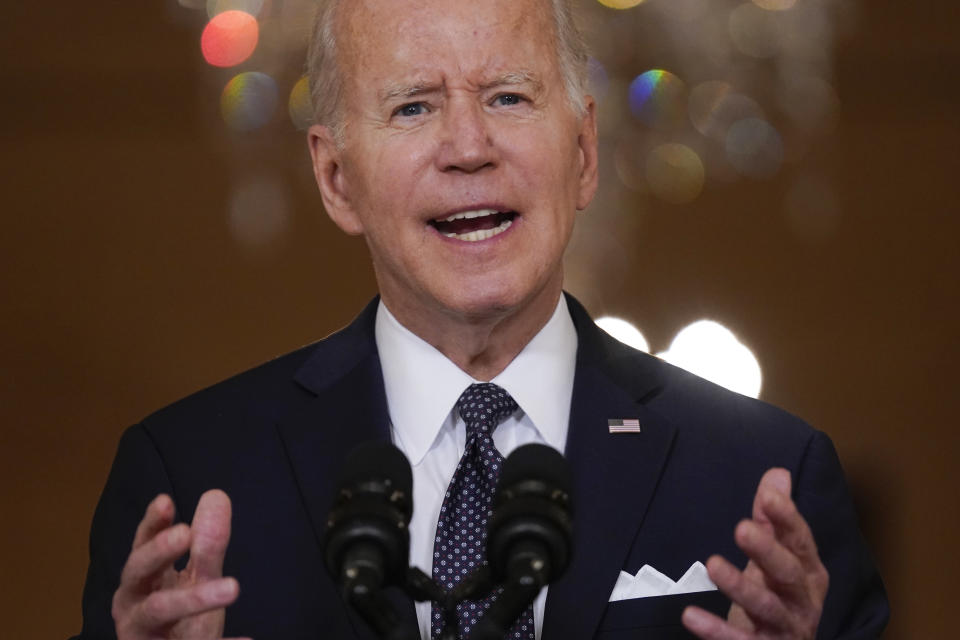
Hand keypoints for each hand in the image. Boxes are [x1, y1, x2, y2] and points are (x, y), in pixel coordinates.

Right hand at [111, 490, 248, 639]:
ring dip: (194, 598)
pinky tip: (246, 639)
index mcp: (142, 578)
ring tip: (232, 587)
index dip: (153, 523)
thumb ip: (206, 543)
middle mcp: (132, 603)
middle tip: (184, 533)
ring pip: (158, 611)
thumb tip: (216, 495)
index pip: (143, 543)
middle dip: (158, 551)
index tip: (166, 501)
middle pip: (138, 572)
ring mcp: (141, 633)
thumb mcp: (196, 579)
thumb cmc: (179, 620)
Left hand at [681, 468, 828, 639]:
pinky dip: (716, 631)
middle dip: (767, 550)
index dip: (788, 519)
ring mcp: (785, 627)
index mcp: (808, 572)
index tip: (769, 497)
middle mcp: (802, 600)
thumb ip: (772, 518)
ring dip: (740, 587)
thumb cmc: (778, 596)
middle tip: (741, 528)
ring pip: (765, 607)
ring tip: (713, 565)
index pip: (800, 540)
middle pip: (788, 573)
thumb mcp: (777, 556)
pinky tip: (690, 616)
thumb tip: (777, 474)